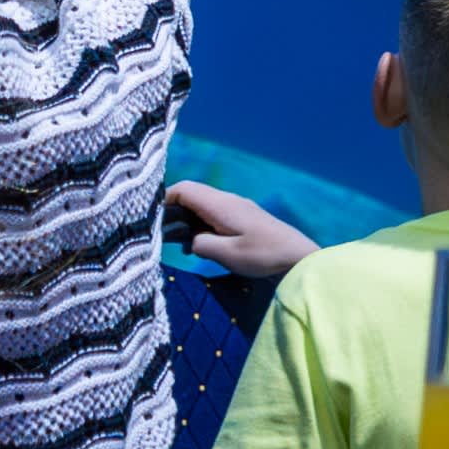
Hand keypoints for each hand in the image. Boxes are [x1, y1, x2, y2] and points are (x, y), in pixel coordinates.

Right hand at [166, 182, 318, 278]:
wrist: (298, 258)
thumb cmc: (264, 256)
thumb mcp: (228, 254)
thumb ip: (201, 245)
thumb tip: (190, 241)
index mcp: (221, 205)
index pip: (184, 189)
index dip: (163, 199)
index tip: (149, 218)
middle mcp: (227, 202)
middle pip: (190, 197)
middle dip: (171, 213)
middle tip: (157, 235)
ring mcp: (235, 209)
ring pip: (201, 207)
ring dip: (186, 222)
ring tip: (174, 244)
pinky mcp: (242, 220)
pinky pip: (212, 217)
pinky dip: (199, 227)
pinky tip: (196, 247)